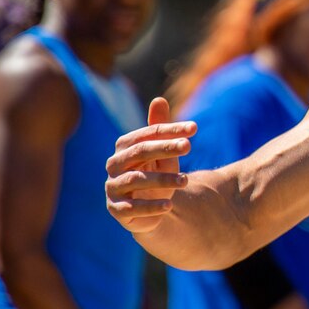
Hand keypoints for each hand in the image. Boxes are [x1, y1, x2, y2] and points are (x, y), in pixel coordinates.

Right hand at [106, 97, 195, 232]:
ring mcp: (113, 187)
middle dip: (165, 147)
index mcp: (125, 146)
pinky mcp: (116, 209)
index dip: (170, 129)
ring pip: (136, 180)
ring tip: (186, 180)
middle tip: (189, 146)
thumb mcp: (163, 153)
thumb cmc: (156, 174)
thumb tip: (159, 99)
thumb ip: (161, 129)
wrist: (149, 210)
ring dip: (163, 179)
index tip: (195, 128)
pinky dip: (151, 207)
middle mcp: (114, 164)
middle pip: (140, 151)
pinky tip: (169, 205)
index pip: (148, 133)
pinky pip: (131, 208)